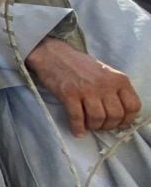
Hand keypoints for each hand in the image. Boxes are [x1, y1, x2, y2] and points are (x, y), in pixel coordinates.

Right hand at [26, 37, 141, 135]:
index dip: (127, 119)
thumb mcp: (106, 73)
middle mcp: (105, 84)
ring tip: (89, 126)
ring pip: (98, 118)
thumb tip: (118, 113)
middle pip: (115, 115)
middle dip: (108, 125)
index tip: (119, 123)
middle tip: (101, 125)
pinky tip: (77, 131)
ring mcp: (87, 89)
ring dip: (93, 127)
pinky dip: (77, 128)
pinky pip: (77, 117)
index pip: (133, 106)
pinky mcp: (69, 94)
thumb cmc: (80, 65)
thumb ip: (114, 89)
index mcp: (119, 79)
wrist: (54, 55)